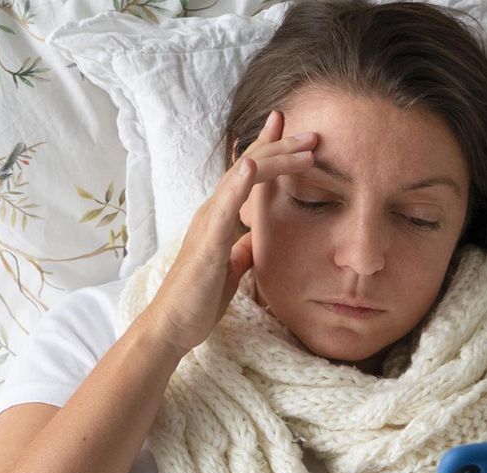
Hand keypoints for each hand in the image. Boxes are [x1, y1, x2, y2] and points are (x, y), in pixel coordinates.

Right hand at [142, 108, 318, 355]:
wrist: (174, 325)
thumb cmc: (199, 298)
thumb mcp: (231, 268)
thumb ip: (242, 249)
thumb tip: (256, 239)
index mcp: (220, 217)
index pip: (248, 175)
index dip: (270, 151)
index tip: (296, 133)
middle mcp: (212, 211)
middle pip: (249, 167)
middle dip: (281, 147)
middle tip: (313, 134)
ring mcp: (208, 223)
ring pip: (242, 178)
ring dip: (272, 158)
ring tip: (300, 145)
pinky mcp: (207, 242)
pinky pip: (224, 207)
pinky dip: (238, 184)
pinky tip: (253, 165)